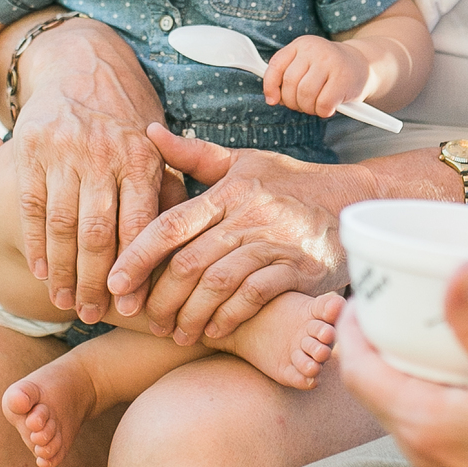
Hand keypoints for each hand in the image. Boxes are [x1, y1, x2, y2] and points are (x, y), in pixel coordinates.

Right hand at [0, 18, 169, 322]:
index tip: (132, 308)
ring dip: (63, 271)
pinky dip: (35, 243)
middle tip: (94, 315)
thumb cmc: (127, 123)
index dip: (135, 271)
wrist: (81, 68)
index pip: (139, 226)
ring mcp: (64, 152)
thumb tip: (183, 251)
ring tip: (66, 301)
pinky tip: (41, 271)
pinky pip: (32, 207)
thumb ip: (167, 194)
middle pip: (98, 233)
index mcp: (142, 158)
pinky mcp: (32, 150)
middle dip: (96, 281)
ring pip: (62, 225)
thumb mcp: (156, 149)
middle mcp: (103, 154)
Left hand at [105, 126, 363, 345]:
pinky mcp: (299, 269)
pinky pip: (254, 297)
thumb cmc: (289, 182)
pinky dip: (229, 317)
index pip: (170, 224)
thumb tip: (148, 133)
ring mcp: (275, 243)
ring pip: (217, 283)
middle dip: (160, 297)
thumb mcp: (243, 162)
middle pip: (188, 261)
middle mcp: (248, 215)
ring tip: (174, 333)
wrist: (353, 199)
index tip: (114, 284)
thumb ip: (193, 155)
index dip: (137, 256)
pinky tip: (212, 331)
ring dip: (190, 314)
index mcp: (227, 191)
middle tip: (144, 319)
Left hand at [264, 35, 368, 118]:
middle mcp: (314, 49)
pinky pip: (323, 104)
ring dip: (308, 108)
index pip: (276, 65)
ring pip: (305, 95)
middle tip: (302, 105)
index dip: (270, 86)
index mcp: (301, 44)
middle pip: (290, 83)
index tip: (273, 100)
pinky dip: (322, 111)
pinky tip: (328, 107)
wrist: (362, 65)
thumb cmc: (328, 70)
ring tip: (316, 106)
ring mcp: (330, 62)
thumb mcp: (306, 64)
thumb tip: (272, 99)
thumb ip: (287, 76)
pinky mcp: (343, 78)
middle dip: (292, 102)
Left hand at [339, 263, 467, 466]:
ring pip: (416, 413)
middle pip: (382, 393)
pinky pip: (448, 432)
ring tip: (441, 337)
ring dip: (417, 375)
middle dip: (383, 349)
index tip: (359, 298)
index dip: (353, 332)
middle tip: (399, 309)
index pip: (359, 374)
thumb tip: (456, 271)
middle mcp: (427, 456)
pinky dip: (450, 399)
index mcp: (422, 427)